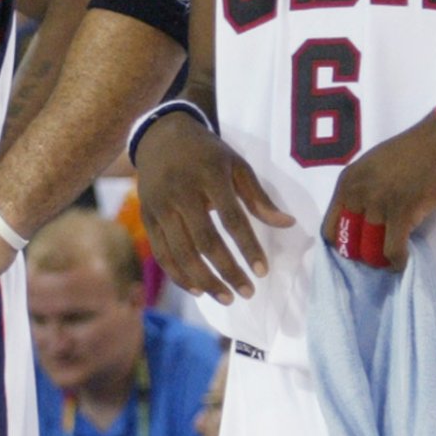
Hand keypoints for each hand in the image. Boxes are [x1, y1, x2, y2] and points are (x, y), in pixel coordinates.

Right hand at [134, 112, 294, 301]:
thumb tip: (288, 224)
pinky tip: (199, 290)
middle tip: (248, 293)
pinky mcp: (147, 218)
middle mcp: (181, 193)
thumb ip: (259, 197)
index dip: (248, 247)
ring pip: (182, 252)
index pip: (232, 219)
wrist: (161, 137)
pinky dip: (179, 275)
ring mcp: (160, 207)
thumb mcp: (236, 165)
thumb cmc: (207, 154)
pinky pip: (162, 253)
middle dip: (227, 271)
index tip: (263, 271)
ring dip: (205, 280)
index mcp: (209, 176)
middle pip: (205, 241)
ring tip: (226, 298)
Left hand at [317, 115, 435, 270]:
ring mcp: (378, 204)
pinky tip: (402, 262)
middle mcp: (357, 194)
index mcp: (346, 182)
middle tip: (377, 255)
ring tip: (391, 258)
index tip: (358, 247)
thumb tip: (356, 220)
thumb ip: (359, 190)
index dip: (343, 244)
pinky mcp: (401, 213)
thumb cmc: (410, 152)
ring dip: (380, 259)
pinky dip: (397, 262)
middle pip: (348, 243)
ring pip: (369, 250)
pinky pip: (392, 250)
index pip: (329, 228)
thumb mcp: (370, 166)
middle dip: (361, 254)